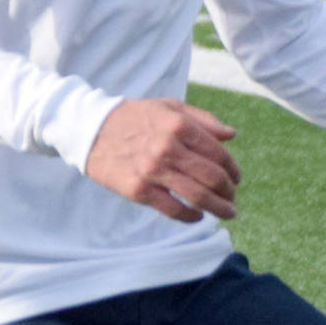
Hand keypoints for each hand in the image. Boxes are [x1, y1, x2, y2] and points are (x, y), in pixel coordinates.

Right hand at [86, 99, 239, 223]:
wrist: (89, 129)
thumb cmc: (133, 117)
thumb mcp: (169, 107)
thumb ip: (203, 120)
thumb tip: (231, 135)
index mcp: (178, 126)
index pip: (218, 154)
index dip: (233, 170)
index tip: (236, 178)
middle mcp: (167, 149)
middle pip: (212, 178)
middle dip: (229, 192)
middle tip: (232, 199)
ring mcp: (152, 171)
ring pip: (197, 197)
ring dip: (218, 208)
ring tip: (226, 212)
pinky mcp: (137, 190)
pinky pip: (173, 210)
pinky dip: (191, 217)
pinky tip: (197, 216)